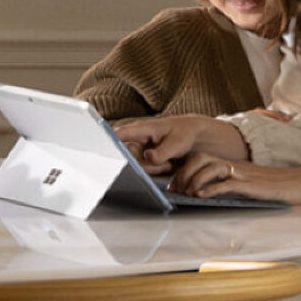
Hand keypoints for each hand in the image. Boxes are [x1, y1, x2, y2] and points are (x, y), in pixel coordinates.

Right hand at [115, 115, 247, 173]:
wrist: (193, 136)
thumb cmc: (184, 133)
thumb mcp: (177, 142)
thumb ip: (162, 151)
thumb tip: (148, 157)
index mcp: (141, 129)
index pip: (120, 134)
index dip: (110, 142)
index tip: (106, 152)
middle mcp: (136, 139)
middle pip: (128, 157)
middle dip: (144, 164)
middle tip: (165, 163)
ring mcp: (139, 150)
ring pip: (136, 166)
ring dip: (152, 168)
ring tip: (169, 163)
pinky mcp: (143, 159)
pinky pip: (143, 170)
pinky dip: (155, 170)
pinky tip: (167, 165)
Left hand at [171, 158, 300, 204]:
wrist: (300, 183)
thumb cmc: (274, 186)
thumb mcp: (247, 183)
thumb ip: (229, 184)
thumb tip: (206, 193)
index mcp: (231, 163)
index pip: (200, 157)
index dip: (183, 168)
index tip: (174, 184)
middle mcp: (234, 164)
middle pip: (200, 158)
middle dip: (183, 173)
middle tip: (175, 189)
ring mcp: (242, 172)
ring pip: (210, 166)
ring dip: (194, 179)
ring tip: (187, 193)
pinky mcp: (251, 183)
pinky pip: (227, 182)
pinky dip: (211, 188)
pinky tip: (202, 196)